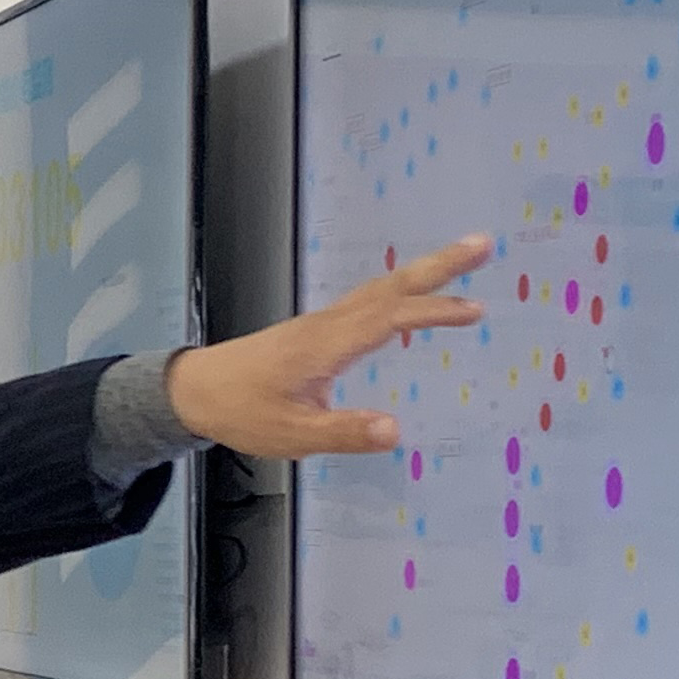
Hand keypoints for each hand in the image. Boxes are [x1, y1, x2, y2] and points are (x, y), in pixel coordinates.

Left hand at [163, 236, 488, 457]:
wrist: (195, 390)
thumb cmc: (241, 412)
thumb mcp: (291, 435)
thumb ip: (343, 433)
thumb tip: (395, 430)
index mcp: (326, 346)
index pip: (389, 319)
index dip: (432, 312)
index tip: (474, 310)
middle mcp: (328, 325)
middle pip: (392, 287)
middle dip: (439, 266)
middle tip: (483, 244)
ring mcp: (323, 323)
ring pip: (381, 289)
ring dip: (424, 272)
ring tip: (466, 256)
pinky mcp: (318, 330)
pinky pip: (369, 300)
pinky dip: (400, 290)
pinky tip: (414, 294)